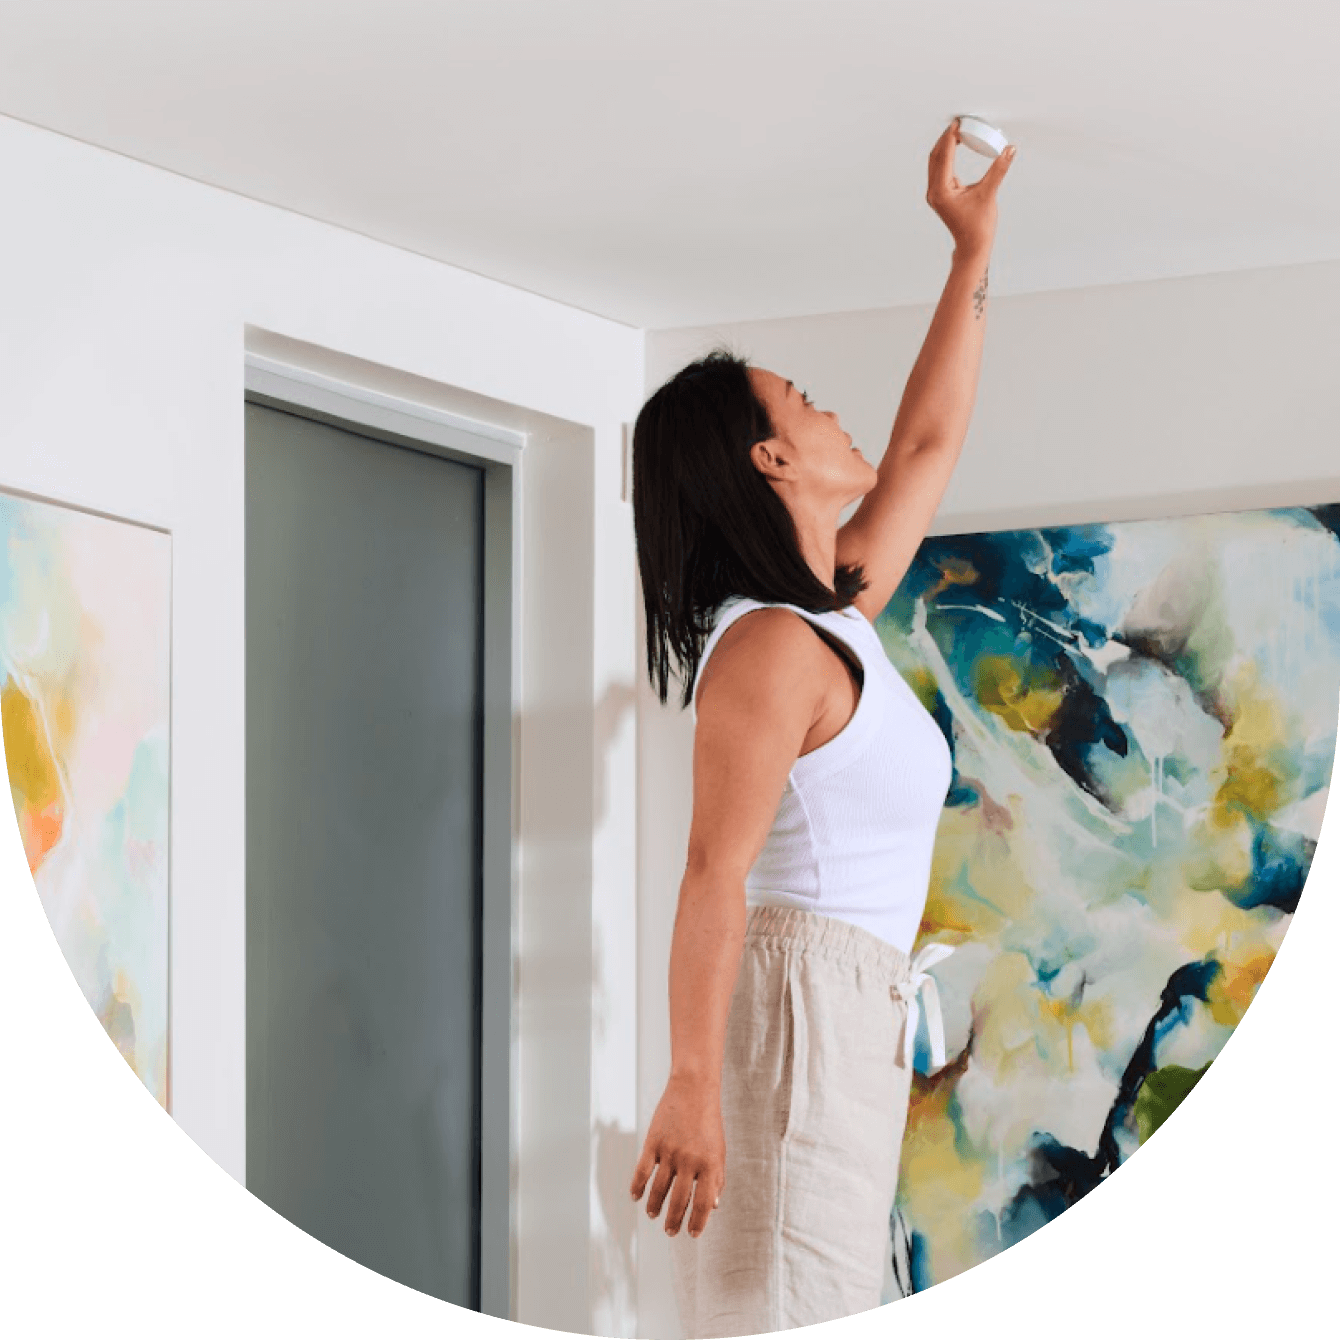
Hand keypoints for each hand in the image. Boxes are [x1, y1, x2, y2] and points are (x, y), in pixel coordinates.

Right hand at [629, 1073, 725, 1239]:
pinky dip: (637, 1186)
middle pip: (679, 1200)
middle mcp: (690, 1161)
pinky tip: (635, 1197)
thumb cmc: (709, 1122)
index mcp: (710, 1164)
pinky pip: (642, 1170)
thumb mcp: (719, 1150)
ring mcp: (670, 1151)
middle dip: (674, 1220)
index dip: (698, 1222)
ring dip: (655, 1207)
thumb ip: (717, 1178)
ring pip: (659, 1189)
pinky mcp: (653, 1142)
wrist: (694, 1089)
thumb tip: (714, 1206)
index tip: (692, 1234)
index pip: (703, 1203)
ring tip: (653, 1216)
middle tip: (670, 1232)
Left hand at [926, 117, 1015, 257]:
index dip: (950, 137)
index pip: (943, 157)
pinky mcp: (940, 195)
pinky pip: (939, 170)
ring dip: (945, 147)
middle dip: (946, 139)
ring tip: (958, 132)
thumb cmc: (979, 226)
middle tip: (959, 124)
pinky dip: (946, 157)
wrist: (972, 246)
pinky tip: (956, 147)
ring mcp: (935, 194)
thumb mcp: (989, 194)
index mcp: (941, 191)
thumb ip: (999, 169)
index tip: (958, 123)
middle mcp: (934, 192)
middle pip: (935, 157)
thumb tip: (1010, 149)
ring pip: (935, 163)